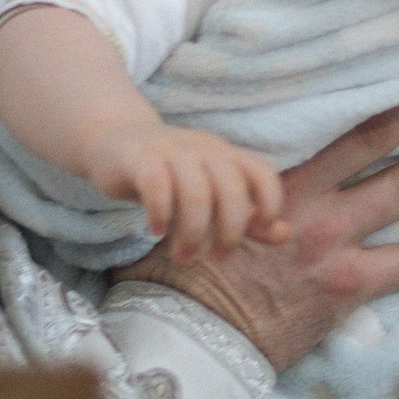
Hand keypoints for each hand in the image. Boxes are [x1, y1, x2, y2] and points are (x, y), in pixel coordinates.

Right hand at [95, 122, 289, 263]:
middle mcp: (204, 150)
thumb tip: (284, 234)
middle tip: (216, 257)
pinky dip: (160, 215)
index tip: (258, 230)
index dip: (269, 204)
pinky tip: (156, 231)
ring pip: (195, 193)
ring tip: (183, 255)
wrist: (114, 141)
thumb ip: (248, 216)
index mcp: (227, 156)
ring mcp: (172, 152)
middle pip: (231, 191)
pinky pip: (157, 187)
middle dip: (228, 232)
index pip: (262, 174)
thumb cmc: (170, 175)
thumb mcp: (211, 193)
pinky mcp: (141, 159)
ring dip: (193, 233)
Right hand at [120, 87, 398, 369]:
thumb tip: (275, 149)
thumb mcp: (220, 205)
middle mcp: (315, 202)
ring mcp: (335, 244)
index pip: (344, 121)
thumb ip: (253, 178)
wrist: (194, 331)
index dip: (386, 91)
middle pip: (383, 141)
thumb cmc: (197, 266)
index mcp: (281, 176)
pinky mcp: (348, 286)